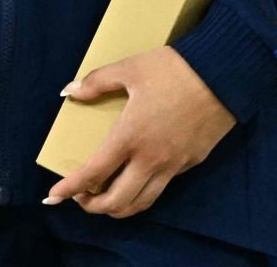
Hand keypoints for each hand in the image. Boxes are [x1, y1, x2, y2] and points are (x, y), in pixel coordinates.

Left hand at [44, 46, 234, 217]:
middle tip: (79, 198)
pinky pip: (162, 187)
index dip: (70, 188)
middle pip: (117, 201)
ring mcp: (173, 165)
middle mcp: (151, 159)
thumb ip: (97, 82)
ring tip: (104, 198)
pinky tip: (135, 180)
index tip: (53, 196)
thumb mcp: (130, 68)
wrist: (223, 75)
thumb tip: (69, 91)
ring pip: (142, 202)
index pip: (93, 173)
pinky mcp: (191, 163)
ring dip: (119, 208)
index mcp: (130, 137)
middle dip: (92, 206)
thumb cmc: (172, 70)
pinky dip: (142, 193)